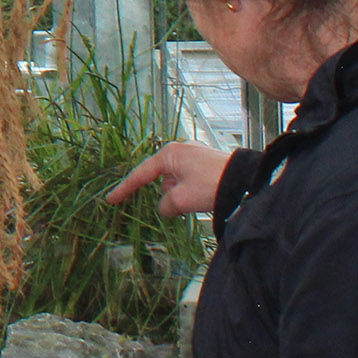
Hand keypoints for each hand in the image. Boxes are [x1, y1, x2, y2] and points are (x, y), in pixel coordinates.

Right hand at [108, 141, 231, 221]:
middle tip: (178, 205)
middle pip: (161, 178)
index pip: (140, 174)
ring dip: (180, 193)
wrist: (246, 181)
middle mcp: (180, 150)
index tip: (111, 199)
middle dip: (165, 193)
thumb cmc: (209, 186)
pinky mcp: (208, 162)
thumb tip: (166, 207)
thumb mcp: (181, 200)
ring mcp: (195, 154)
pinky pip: (190, 179)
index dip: (125, 188)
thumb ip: (165, 205)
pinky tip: (202, 198)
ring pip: (177, 180)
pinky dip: (191, 190)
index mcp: (169, 154)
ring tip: (196, 202)